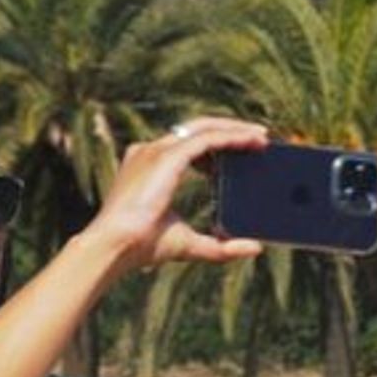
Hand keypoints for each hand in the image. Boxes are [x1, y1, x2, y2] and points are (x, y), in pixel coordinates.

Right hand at [83, 118, 267, 271]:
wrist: (115, 246)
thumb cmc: (141, 247)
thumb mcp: (188, 244)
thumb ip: (220, 246)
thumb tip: (254, 247)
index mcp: (148, 167)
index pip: (186, 145)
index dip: (215, 144)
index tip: (239, 150)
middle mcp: (150, 152)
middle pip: (196, 129)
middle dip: (229, 129)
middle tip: (258, 136)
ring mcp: (157, 151)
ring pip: (204, 128)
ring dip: (235, 129)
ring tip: (261, 137)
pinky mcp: (167, 156)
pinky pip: (208, 138)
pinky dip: (233, 137)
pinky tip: (253, 141)